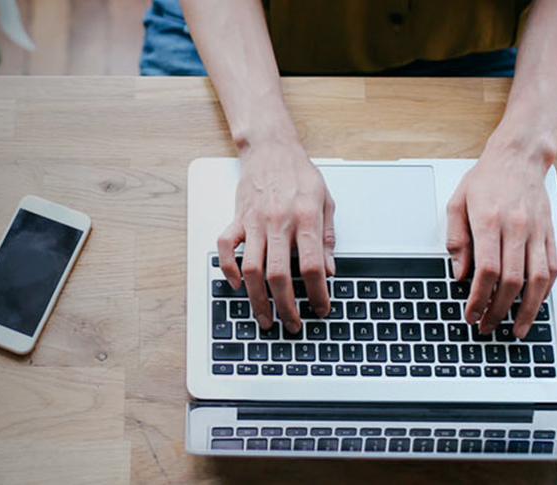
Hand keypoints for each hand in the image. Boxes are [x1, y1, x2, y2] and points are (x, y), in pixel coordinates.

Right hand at [217, 138, 335, 333]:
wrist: (271, 148)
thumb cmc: (299, 174)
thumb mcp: (326, 202)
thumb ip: (327, 238)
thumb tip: (330, 271)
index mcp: (305, 218)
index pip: (312, 266)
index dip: (318, 292)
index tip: (322, 308)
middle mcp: (278, 222)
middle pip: (279, 275)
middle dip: (286, 306)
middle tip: (292, 324)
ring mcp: (254, 221)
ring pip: (252, 268)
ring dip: (257, 299)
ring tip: (265, 318)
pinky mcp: (237, 219)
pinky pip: (226, 248)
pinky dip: (229, 269)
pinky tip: (238, 284)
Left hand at [445, 140, 556, 338]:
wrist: (519, 156)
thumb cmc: (486, 179)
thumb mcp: (457, 203)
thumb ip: (456, 239)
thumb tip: (459, 274)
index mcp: (490, 221)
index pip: (487, 270)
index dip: (479, 298)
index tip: (471, 314)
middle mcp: (517, 228)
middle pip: (512, 280)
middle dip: (499, 310)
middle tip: (487, 326)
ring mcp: (537, 232)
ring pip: (538, 280)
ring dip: (528, 310)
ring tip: (517, 329)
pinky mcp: (550, 234)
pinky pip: (552, 269)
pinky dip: (544, 292)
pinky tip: (534, 306)